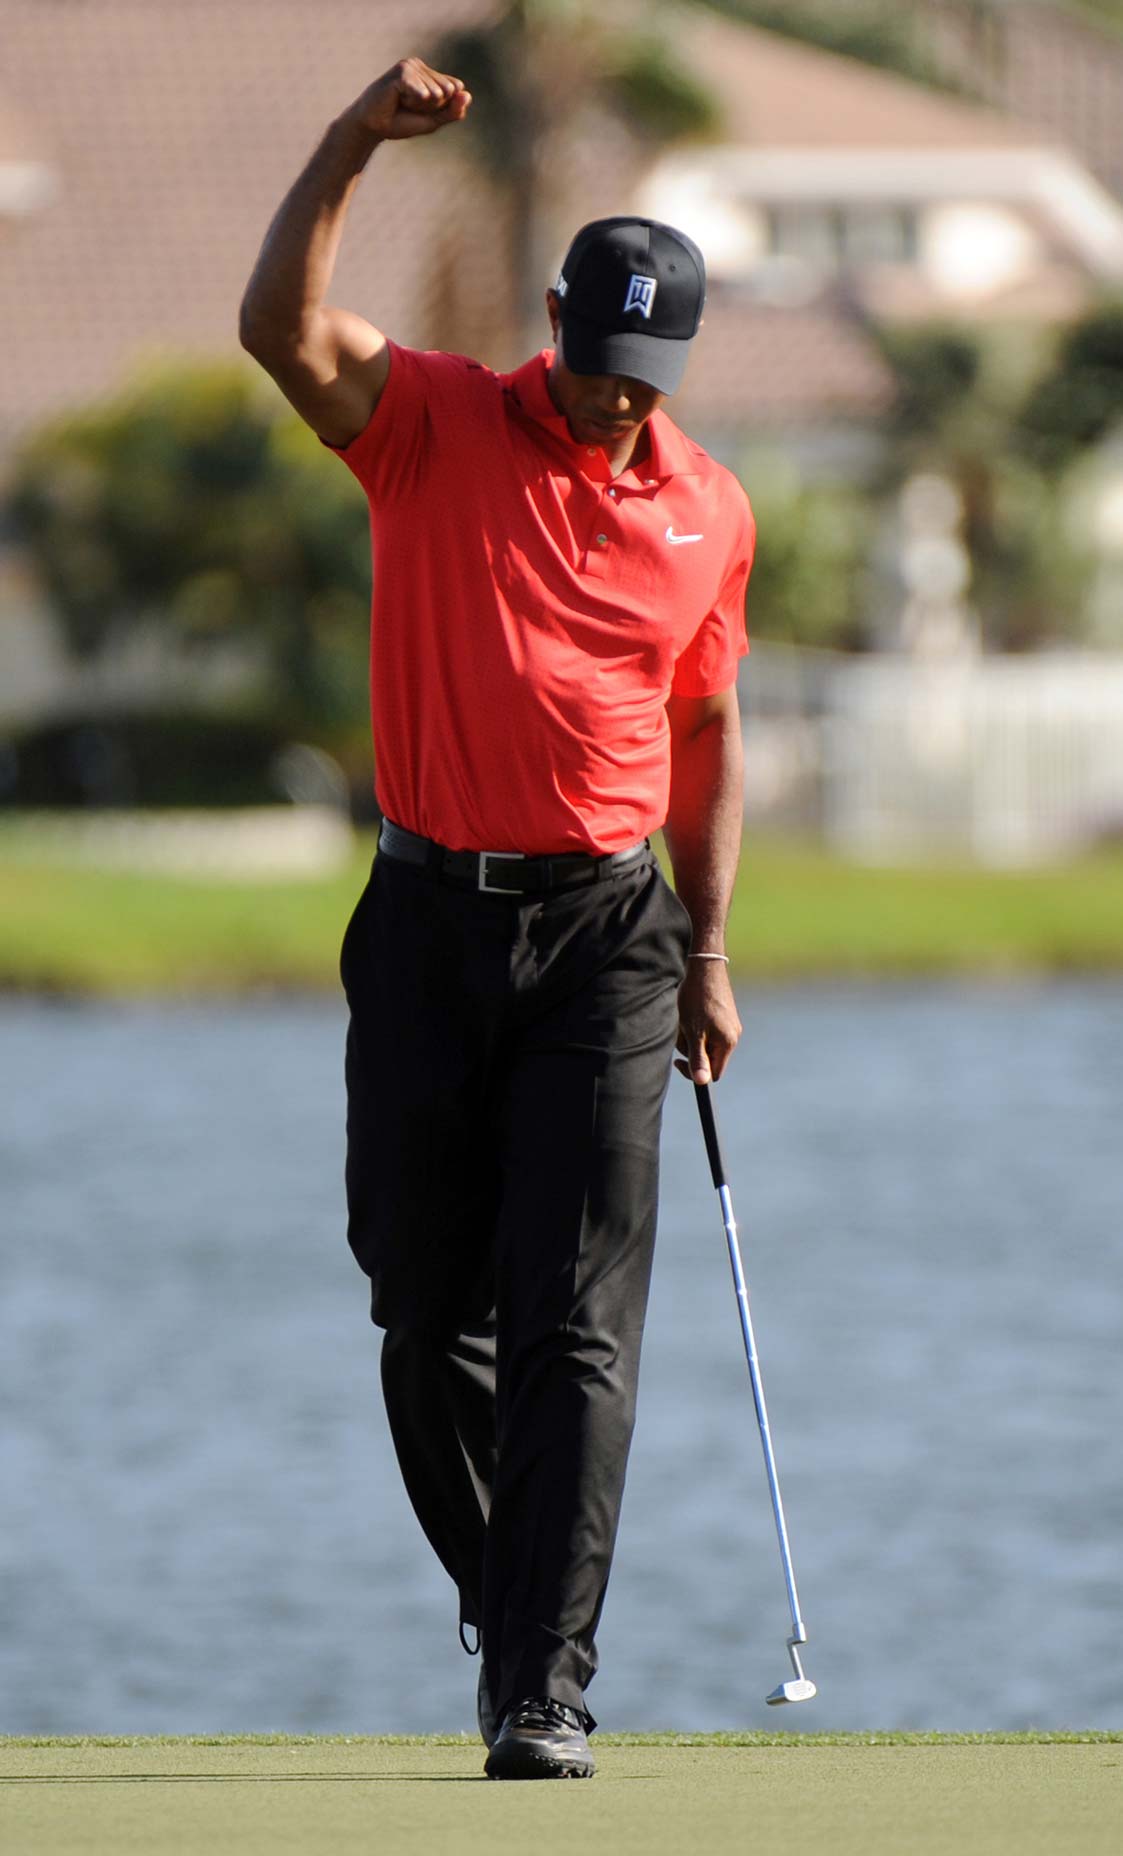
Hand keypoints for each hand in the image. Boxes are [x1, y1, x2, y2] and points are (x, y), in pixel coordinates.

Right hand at [352, 58, 470, 141]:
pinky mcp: (402, 71)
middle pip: (447, 91)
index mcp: (429, 74)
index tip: (421, 110)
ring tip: (402, 103)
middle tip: (409, 107)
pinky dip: (413, 102)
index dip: (442, 107)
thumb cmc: (400, 122)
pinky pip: (422, 92)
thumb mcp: (433, 121)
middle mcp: (421, 66)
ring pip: (435, 93)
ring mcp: (411, 66)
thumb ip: (453, 111)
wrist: (373, 127)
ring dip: (420, 106)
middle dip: (432, 107)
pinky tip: (398, 99)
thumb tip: (467, 95)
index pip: (455, 89)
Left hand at [674, 960, 741, 1082]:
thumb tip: (702, 1082)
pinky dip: (695, 1027)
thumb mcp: (693, 1032)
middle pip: (709, 1058)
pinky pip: (709, 1031)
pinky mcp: (725, 1015)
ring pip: (706, 1043)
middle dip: (691, 1049)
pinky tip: (690, 1012)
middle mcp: (733, 1036)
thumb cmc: (697, 1000)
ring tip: (684, 1019)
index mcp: (727, 1043)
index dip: (695, 1071)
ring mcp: (730, 1025)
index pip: (714, 1073)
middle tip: (680, 1032)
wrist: (705, 968)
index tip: (679, 1060)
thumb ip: (698, 1058)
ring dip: (691, 1037)